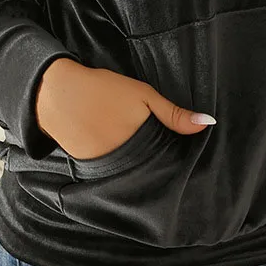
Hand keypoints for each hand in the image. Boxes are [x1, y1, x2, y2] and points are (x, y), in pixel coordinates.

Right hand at [34, 57, 215, 158]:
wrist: (58, 93)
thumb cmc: (104, 91)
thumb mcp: (143, 96)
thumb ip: (174, 114)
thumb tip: (207, 123)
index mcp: (139, 150)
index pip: (166, 167)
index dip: (177, 164)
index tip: (188, 162)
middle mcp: (122, 167)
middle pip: (149, 173)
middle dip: (160, 168)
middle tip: (167, 156)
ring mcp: (104, 171)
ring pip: (131, 174)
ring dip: (141, 168)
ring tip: (147, 154)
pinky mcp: (90, 169)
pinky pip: (113, 172)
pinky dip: (121, 166)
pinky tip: (124, 152)